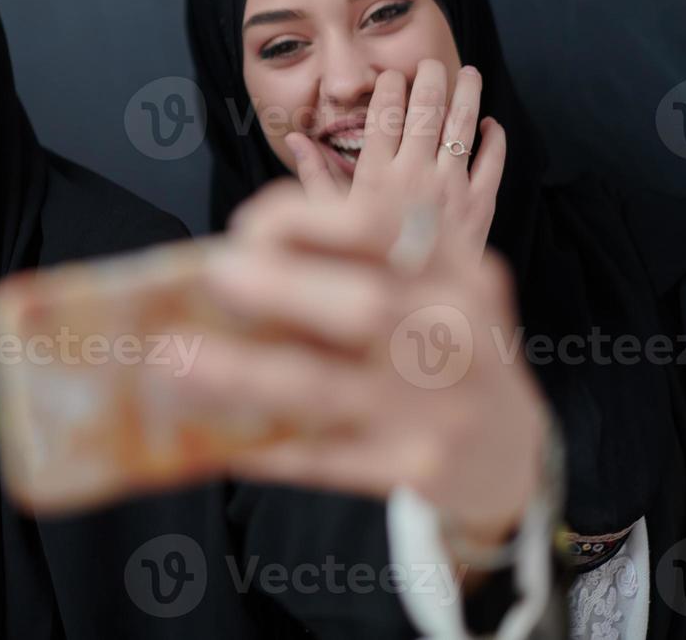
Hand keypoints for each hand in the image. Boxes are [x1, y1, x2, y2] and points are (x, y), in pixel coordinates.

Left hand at [183, 179, 546, 551]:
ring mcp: (440, 405)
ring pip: (326, 387)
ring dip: (242, 372)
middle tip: (214, 277)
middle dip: (279, 289)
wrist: (511, 450)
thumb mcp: (424, 289)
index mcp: (451, 268)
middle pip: (365, 305)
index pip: (377, 224)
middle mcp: (455, 330)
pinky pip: (322, 455)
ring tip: (174, 361)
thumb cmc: (436, 350)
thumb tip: (225, 266)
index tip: (245, 229)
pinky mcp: (417, 467)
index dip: (301, 219)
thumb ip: (352, 266)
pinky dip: (264, 441)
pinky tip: (217, 432)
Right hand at [285, 60, 505, 268]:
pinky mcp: (481, 206)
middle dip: (429, 80)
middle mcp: (416, 176)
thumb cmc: (366, 263)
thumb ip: (315, 176)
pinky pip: (493, 163)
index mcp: (377, 177)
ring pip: (463, 128)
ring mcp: (452, 189)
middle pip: (427, 112)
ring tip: (470, 74)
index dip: (388, 89)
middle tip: (430, 62)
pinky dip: (495, 140)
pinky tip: (490, 125)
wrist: (416, 309)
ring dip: (468, 96)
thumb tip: (296, 139)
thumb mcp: (331, 220)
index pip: (383, 118)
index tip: (389, 76)